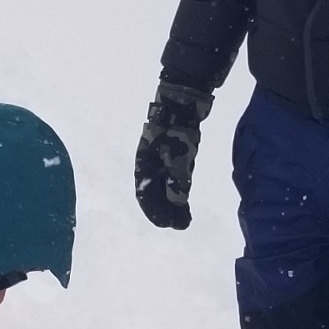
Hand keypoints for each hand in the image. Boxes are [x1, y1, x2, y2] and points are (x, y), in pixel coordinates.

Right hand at [135, 81, 214, 229]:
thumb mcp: (178, 157)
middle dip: (165, 211)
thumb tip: (178, 205)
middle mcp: (149, 165)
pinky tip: (185, 203)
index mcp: (143, 164)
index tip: (167, 224)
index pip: (144, 194)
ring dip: (172, 205)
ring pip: (163, 188)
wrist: (182, 103)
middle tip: (180, 225)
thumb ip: (177, 181)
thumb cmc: (176, 128)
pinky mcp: (172, 157)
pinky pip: (172, 181)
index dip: (155, 212)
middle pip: (154, 194)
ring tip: (185, 219)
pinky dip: (178, 193)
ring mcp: (160, 161)